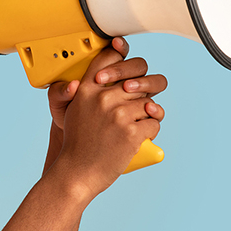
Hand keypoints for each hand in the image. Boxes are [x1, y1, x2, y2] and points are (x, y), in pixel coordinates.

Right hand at [45, 38, 166, 193]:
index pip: (110, 58)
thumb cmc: (78, 142)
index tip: (126, 61)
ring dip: (146, 116)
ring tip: (133, 127)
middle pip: (137, 82)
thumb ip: (93, 91)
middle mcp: (102, 97)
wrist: (77, 172)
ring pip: (148, 103)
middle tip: (135, 107)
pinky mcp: (131, 131)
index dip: (123, 59)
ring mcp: (118, 113)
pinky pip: (154, 123)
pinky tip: (138, 138)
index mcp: (86, 88)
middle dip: (141, 94)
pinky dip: (150, 132)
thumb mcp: (76, 109)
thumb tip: (126, 82)